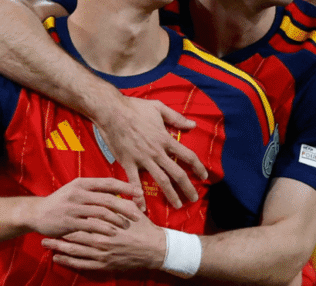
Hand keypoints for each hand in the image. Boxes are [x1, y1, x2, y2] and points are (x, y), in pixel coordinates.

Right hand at [31, 178, 142, 238]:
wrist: (37, 213)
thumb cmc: (62, 201)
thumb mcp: (76, 190)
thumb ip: (95, 190)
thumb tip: (118, 191)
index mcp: (82, 183)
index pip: (109, 182)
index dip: (126, 187)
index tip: (139, 193)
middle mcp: (78, 193)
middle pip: (108, 198)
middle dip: (125, 206)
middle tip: (138, 214)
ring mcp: (73, 207)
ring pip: (101, 212)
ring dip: (116, 219)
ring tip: (126, 225)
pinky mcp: (69, 221)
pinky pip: (91, 225)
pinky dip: (104, 229)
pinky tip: (112, 233)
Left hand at [41, 206, 165, 270]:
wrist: (155, 249)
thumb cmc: (144, 228)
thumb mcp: (131, 210)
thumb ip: (117, 201)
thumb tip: (106, 192)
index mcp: (106, 223)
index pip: (81, 219)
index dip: (67, 218)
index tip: (56, 216)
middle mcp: (101, 238)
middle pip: (73, 235)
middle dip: (57, 233)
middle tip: (44, 231)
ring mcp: (101, 253)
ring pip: (74, 250)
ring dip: (58, 247)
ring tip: (45, 244)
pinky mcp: (104, 265)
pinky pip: (82, 264)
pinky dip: (69, 261)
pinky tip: (59, 258)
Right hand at [94, 96, 206, 210]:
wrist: (111, 111)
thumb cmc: (135, 107)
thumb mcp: (159, 108)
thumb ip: (177, 117)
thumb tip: (193, 124)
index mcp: (165, 139)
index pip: (187, 156)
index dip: (198, 167)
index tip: (204, 175)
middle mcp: (157, 152)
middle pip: (177, 173)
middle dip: (188, 187)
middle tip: (194, 198)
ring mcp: (142, 159)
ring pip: (160, 180)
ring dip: (171, 194)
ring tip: (178, 205)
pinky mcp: (128, 163)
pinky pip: (134, 182)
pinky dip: (138, 196)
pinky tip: (142, 208)